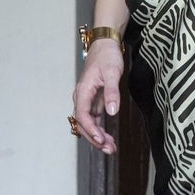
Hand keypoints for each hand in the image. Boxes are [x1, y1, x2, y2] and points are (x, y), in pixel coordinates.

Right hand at [72, 39, 123, 153]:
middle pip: (83, 123)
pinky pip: (94, 119)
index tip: (101, 139)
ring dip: (98, 136)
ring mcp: (88, 100)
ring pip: (89, 123)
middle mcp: (82, 97)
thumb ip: (112, 92)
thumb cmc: (107, 56)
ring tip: (111, 148)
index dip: (90, 130)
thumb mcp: (112, 73)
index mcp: (83, 90)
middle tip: (109, 149)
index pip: (82, 115)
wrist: (105, 45)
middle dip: (95, 138)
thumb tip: (111, 111)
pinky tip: (109, 138)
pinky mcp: (94, 100)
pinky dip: (100, 129)